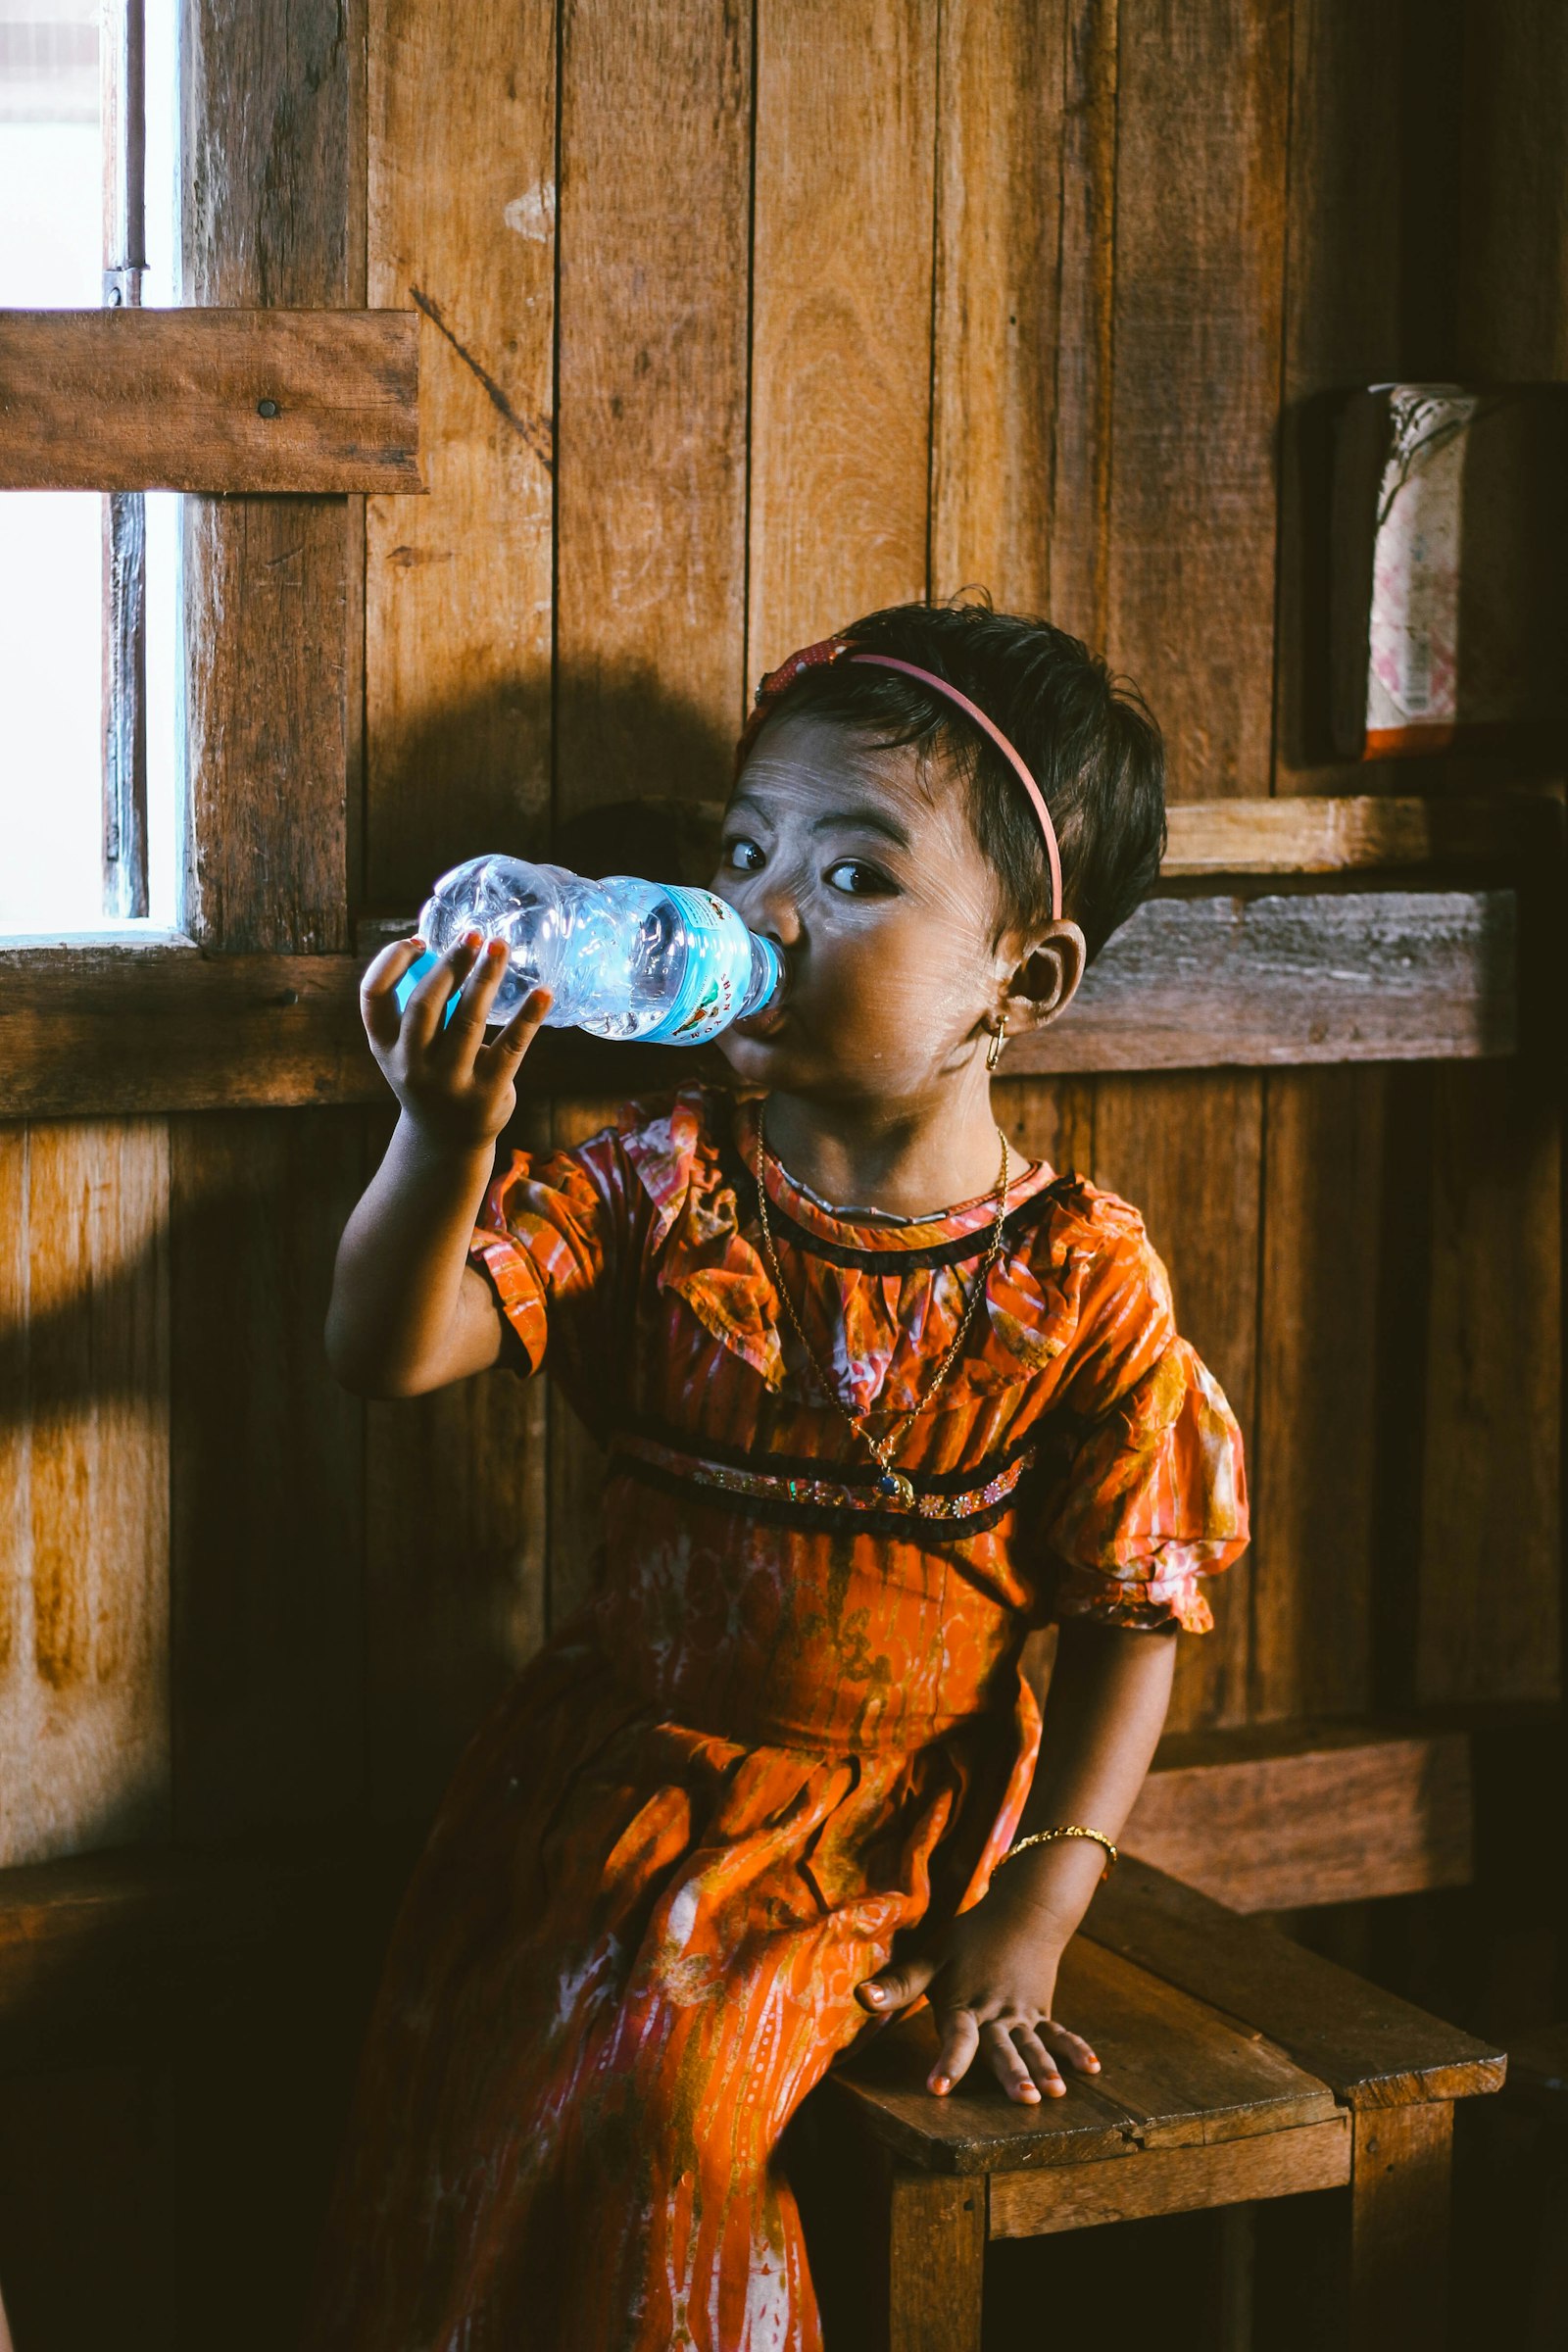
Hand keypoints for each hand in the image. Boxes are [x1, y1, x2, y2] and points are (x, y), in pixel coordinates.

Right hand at [359, 933, 551, 1151]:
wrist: (445, 1140)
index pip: (373, 995)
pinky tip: (543, 992)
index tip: (420, 940)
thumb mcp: (405, 1049)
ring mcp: (450, 1081)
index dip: (391, 960)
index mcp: (385, 1046)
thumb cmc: (429, 1075)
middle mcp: (412, 1065)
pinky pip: (511, 1046)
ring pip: (468, 1020)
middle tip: (474, 934)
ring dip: (486, 977)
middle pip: (425, 1004)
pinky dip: (528, 1016)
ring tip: (501, 945)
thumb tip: (451, 947)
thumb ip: (418, 1008)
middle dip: (451, 964)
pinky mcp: (488, 1092)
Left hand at [855, 1876, 1100, 2104]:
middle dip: (1012, 2075)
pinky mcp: (1041, 2011)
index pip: (956, 2037)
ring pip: (1033, 2044)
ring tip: (1054, 2093)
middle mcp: (995, 2012)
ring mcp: (1022, 2013)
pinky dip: (1074, 2049)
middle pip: (1002, 2048)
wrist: (1021, 1910)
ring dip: (1044, 2068)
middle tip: (1025, 2101)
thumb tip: (860, 1996)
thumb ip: (900, 1982)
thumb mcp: (932, 1956)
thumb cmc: (969, 1939)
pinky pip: (1058, 2032)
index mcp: (964, 2003)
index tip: (938, 2087)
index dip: (947, 2063)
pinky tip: (1091, 2070)